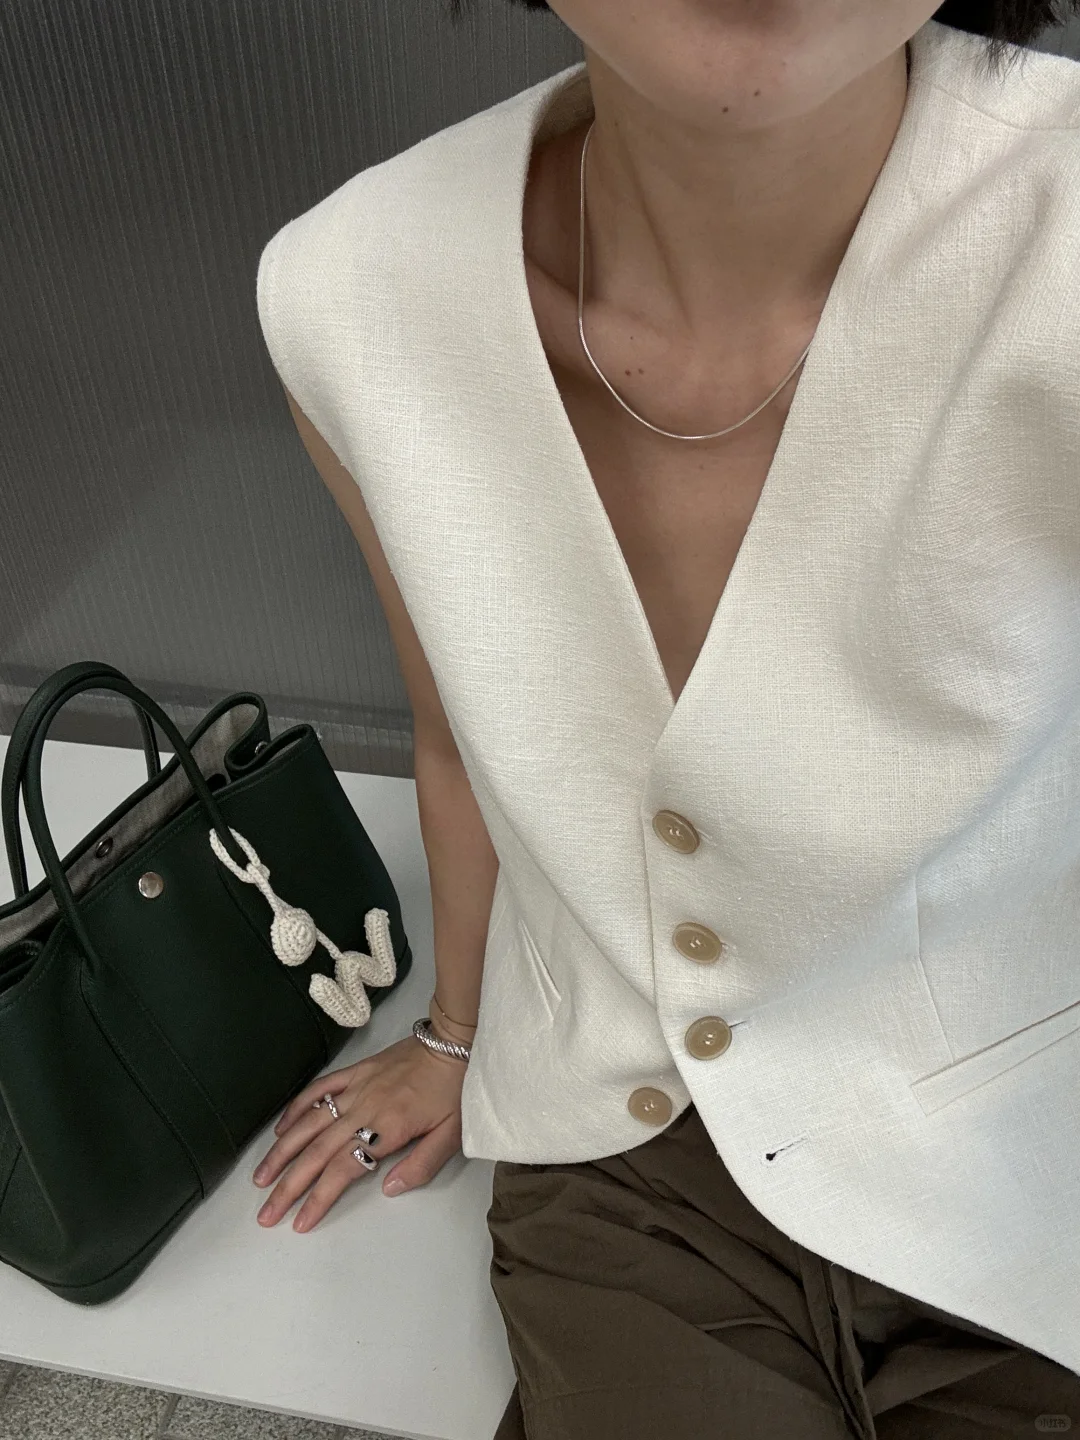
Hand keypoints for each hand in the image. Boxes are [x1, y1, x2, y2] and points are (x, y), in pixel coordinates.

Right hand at [251, 1032, 465, 1232]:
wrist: (453, 1041)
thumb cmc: (454, 1091)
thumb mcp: (451, 1134)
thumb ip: (421, 1165)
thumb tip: (388, 1189)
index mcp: (388, 1129)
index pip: (343, 1170)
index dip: (318, 1198)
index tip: (298, 1221)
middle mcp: (364, 1110)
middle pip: (317, 1153)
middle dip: (288, 1185)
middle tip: (266, 1213)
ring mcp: (356, 1089)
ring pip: (309, 1123)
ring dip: (282, 1152)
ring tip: (261, 1177)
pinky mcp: (354, 1072)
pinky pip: (319, 1090)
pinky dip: (296, 1108)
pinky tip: (280, 1129)